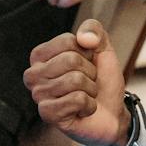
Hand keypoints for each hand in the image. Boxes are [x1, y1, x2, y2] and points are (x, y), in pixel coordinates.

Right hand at [23, 20, 130, 145]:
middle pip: (70, 60)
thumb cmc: (101, 81)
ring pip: (75, 80)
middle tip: (88, 83)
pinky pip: (77, 99)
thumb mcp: (102, 49)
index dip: (87, 52)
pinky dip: (89, 105)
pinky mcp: (48, 114)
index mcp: (40, 55)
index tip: (87, 64)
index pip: (67, 41)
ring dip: (90, 89)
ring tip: (86, 96)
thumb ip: (94, 30)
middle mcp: (33, 74)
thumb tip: (83, 37)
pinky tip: (83, 110)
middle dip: (90, 72)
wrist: (112, 113)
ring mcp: (39, 95)